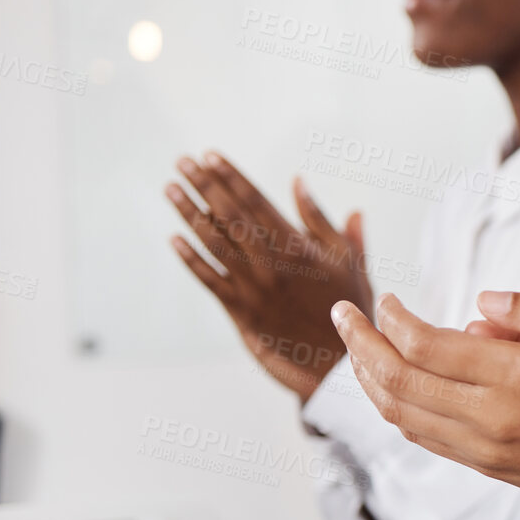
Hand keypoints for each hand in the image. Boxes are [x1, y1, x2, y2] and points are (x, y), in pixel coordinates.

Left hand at [166, 153, 372, 402]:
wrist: (339, 363)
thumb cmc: (348, 307)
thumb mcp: (348, 260)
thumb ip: (321, 221)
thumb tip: (298, 183)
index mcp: (298, 247)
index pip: (256, 203)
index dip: (231, 177)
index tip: (210, 156)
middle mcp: (272, 264)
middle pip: (230, 216)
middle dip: (204, 186)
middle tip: (183, 162)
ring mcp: (255, 288)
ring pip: (214, 243)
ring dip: (189, 214)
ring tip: (171, 189)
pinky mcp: (242, 312)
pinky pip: (210, 281)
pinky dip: (190, 259)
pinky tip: (174, 239)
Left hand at [331, 291, 519, 519]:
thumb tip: (480, 303)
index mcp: (519, 379)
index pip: (426, 345)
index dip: (394, 318)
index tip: (388, 297)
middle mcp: (493, 419)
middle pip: (397, 381)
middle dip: (361, 345)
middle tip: (344, 315)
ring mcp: (486, 449)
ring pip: (400, 415)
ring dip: (368, 379)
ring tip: (357, 347)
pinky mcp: (488, 467)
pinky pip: (423, 436)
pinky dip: (394, 408)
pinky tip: (391, 386)